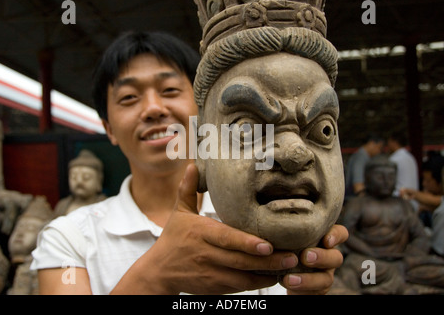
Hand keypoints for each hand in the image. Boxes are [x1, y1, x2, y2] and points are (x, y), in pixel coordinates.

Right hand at [136, 164, 297, 294]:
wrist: (158, 271)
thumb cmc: (173, 238)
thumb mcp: (179, 213)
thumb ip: (187, 190)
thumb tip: (191, 165)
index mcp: (200, 233)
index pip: (225, 239)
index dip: (246, 244)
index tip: (268, 245)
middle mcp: (206, 254)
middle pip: (240, 261)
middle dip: (268, 261)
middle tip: (292, 257)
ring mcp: (210, 273)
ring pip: (242, 278)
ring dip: (267, 274)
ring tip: (289, 268)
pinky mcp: (214, 287)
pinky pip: (239, 287)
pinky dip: (257, 283)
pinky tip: (274, 277)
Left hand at [280, 224, 348, 294]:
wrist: (280, 268)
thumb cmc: (284, 245)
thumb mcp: (287, 236)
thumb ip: (289, 230)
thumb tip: (275, 220)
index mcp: (324, 239)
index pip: (340, 233)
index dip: (336, 236)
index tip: (326, 240)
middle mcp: (328, 256)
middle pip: (336, 257)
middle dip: (322, 257)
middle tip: (305, 257)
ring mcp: (324, 273)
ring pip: (326, 278)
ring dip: (308, 279)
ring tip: (289, 279)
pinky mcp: (317, 289)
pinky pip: (316, 292)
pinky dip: (302, 290)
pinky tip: (288, 286)